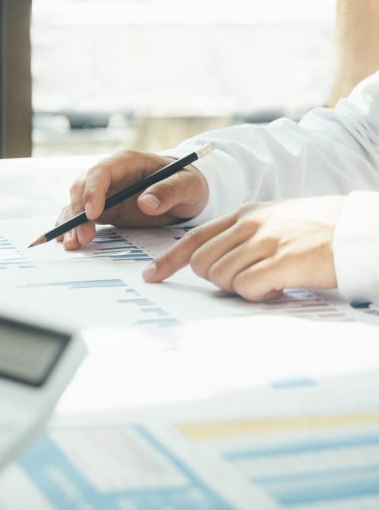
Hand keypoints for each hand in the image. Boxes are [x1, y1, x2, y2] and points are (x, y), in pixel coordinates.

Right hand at [57, 150, 208, 249]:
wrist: (186, 192)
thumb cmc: (187, 182)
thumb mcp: (187, 185)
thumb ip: (168, 191)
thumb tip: (146, 203)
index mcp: (126, 162)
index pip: (100, 172)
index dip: (92, 191)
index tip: (93, 214)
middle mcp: (109, 176)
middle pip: (82, 188)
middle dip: (78, 212)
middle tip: (82, 236)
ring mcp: (104, 193)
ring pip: (77, 204)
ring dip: (71, 223)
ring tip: (71, 244)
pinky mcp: (103, 209)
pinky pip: (81, 216)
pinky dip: (72, 228)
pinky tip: (67, 241)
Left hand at [143, 197, 342, 300]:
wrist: (360, 231)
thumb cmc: (319, 231)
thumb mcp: (275, 221)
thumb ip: (244, 236)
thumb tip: (215, 263)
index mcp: (245, 214)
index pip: (193, 238)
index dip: (169, 260)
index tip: (152, 275)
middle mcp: (250, 224)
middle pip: (202, 263)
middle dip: (216, 280)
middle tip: (245, 281)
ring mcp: (265, 241)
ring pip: (221, 277)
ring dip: (240, 288)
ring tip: (268, 282)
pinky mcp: (282, 260)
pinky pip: (246, 287)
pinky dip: (257, 295)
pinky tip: (277, 289)